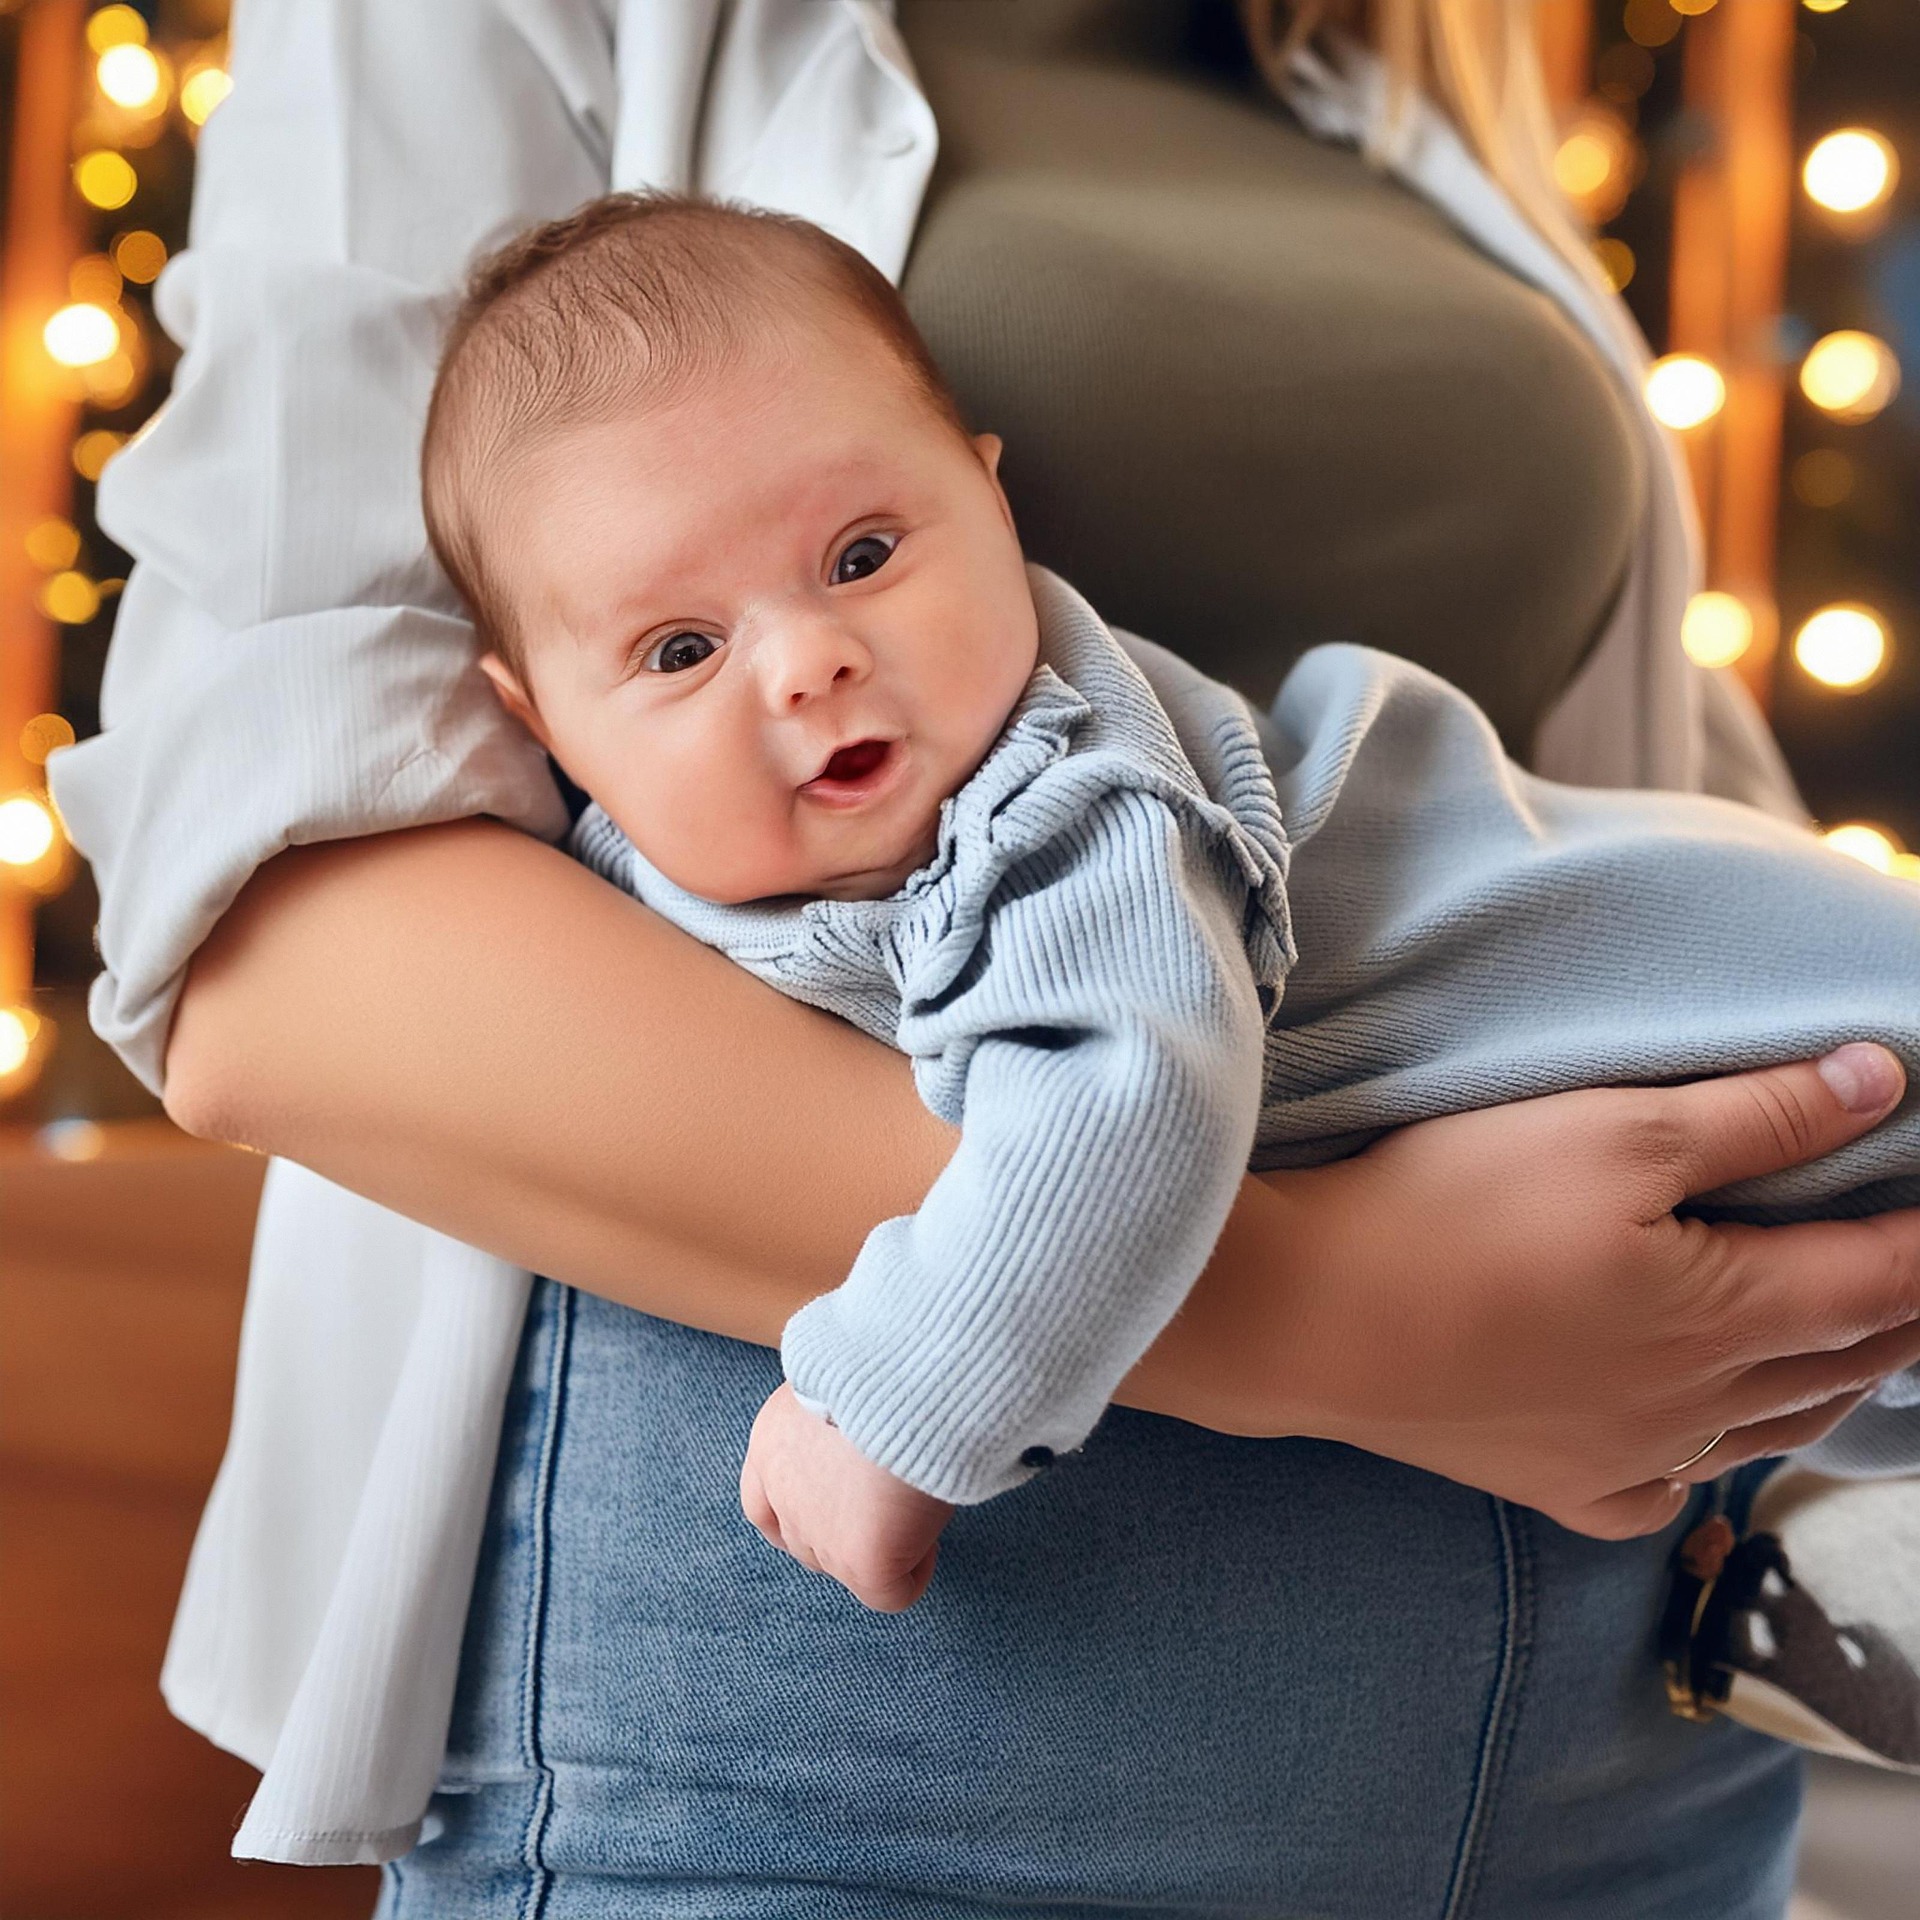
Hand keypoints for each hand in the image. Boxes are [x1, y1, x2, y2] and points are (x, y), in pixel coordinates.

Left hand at [740, 1382, 954, 1610]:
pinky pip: (891, 1593)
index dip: (800, 1512)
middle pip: (806, 1542)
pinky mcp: (862, 1561)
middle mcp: (783, 1492)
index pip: (762, 1503)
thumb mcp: (844, 1376)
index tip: (839, 1503)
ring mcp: (819, 1533)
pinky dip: (915, 1571)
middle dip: (845, 1529)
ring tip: (916, 1501)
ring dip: (880, 1544)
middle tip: (890, 1498)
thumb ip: (836, 1414)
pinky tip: (932, 1533)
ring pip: (847, 1567)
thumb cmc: (890, 1360)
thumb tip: (861, 1430)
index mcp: (771, 1441)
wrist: (908, 1376)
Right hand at [1134, 1045, 1919, 1540]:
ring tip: (1856, 1356)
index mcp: (1724, 1313)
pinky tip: (1701, 1449)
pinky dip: (1712, 1461)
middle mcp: (1695, 1405)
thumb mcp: (1612, 1132)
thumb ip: (1757, 1117)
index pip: (1874, 1279)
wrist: (1310, 1317)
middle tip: (1917, 1282)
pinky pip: (1667, 1491)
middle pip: (1833, 1362)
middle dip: (1893, 1316)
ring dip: (1827, 1388)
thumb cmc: (1454, 1209)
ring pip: (1764, 1432)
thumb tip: (1881, 1083)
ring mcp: (1623, 1457)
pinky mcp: (1552, 1484)